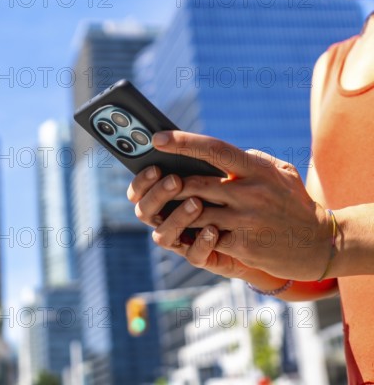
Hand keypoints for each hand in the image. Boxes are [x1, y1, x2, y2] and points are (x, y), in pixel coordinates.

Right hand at [127, 165, 251, 278]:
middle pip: (144, 212)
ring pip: (162, 235)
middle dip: (157, 195)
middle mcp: (166, 219)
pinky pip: (193, 255)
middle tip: (176, 181)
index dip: (141, 181)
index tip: (155, 167)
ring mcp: (181, 239)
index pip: (139, 191)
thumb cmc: (237, 190)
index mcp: (164, 196)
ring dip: (177, 218)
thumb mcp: (222, 169)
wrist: (261, 225)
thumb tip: (192, 143)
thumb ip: (205, 158)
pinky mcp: (201, 256)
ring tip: (197, 203)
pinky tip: (214, 229)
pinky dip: (201, 242)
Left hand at [144, 131, 330, 280]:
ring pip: (195, 213)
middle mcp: (250, 191)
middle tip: (157, 184)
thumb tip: (221, 153)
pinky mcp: (243, 244)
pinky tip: (187, 232)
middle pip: (194, 184)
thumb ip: (253, 159)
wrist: (319, 244)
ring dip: (177, 212)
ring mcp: (246, 219)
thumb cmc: (295, 203)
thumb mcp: (282, 173)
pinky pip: (206, 237)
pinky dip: (194, 234)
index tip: (158, 138)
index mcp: (256, 169)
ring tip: (166, 209)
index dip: (183, 142)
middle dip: (170, 186)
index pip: (213, 149)